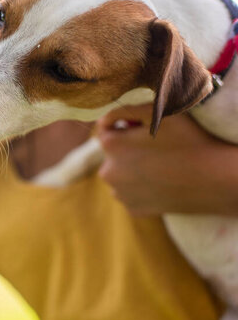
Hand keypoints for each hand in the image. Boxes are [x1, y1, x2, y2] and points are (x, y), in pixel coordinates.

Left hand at [96, 104, 237, 215]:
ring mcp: (120, 193)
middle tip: (157, 148)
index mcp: (111, 146)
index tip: (145, 129)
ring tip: (160, 165)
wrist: (216, 180)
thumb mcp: (158, 113)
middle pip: (112, 154)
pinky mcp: (133, 209)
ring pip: (120, 175)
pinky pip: (131, 193)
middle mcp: (108, 172)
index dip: (126, 126)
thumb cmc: (189, 140)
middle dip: (127, 149)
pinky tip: (161, 182)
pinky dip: (141, 188)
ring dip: (132, 169)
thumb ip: (124, 110)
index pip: (106, 130)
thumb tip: (103, 120)